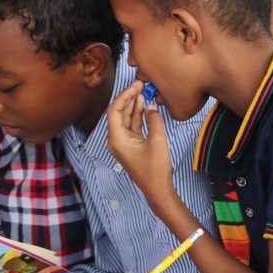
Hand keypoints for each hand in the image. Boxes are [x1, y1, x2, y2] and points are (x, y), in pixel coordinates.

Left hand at [106, 81, 176, 202]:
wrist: (157, 189)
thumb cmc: (155, 169)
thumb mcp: (158, 141)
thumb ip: (154, 120)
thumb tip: (151, 105)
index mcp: (116, 140)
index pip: (114, 111)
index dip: (124, 95)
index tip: (135, 86)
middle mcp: (116, 140)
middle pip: (118, 113)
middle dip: (128, 97)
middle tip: (140, 84)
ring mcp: (123, 142)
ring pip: (125, 118)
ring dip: (133, 105)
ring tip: (142, 90)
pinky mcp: (131, 144)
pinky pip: (132, 125)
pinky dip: (137, 115)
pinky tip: (144, 104)